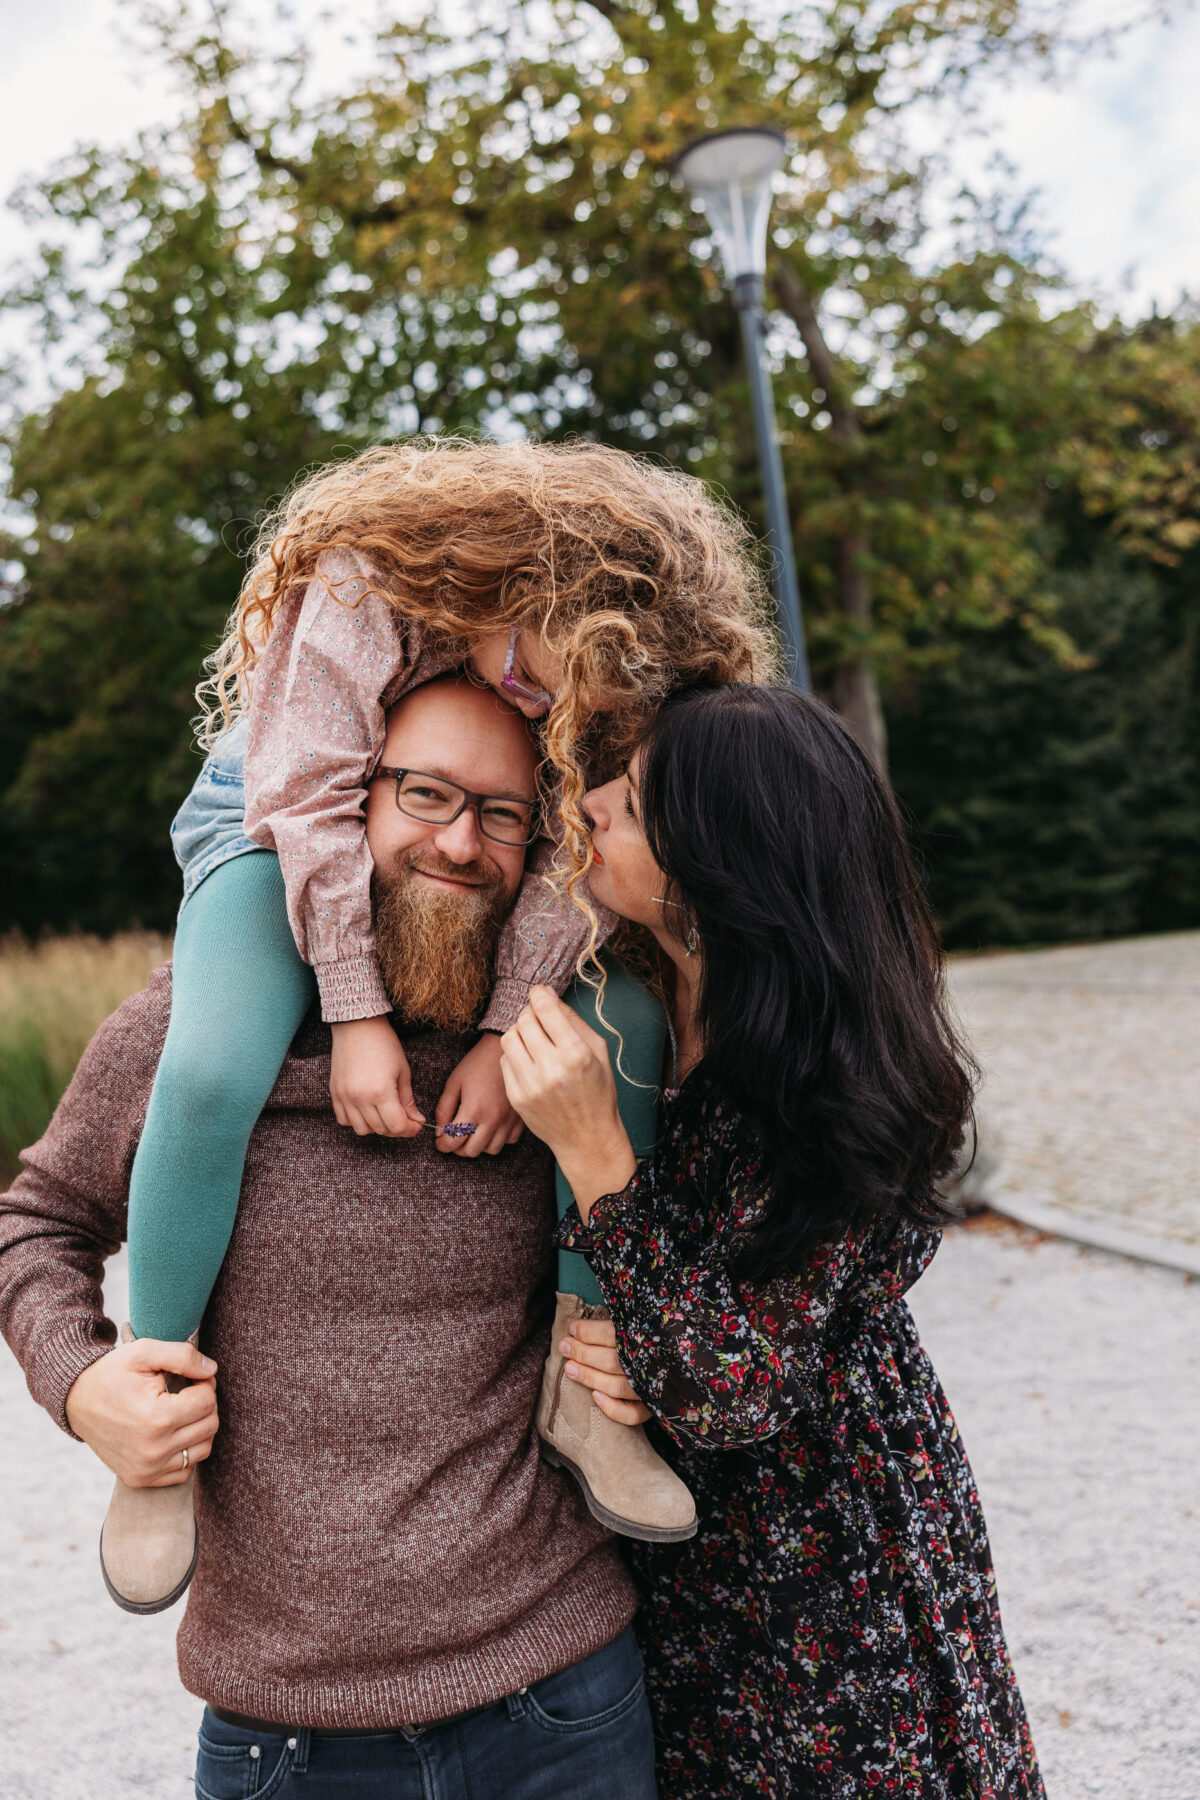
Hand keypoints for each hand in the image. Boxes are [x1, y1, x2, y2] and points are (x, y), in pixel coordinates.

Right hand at [65, 1338, 218, 1487]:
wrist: (76, 1401)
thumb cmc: (113, 1373)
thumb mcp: (144, 1352)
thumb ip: (183, 1356)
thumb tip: (212, 1370)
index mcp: (156, 1418)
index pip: (208, 1401)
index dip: (204, 1382)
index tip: (190, 1376)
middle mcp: (153, 1450)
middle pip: (209, 1425)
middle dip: (204, 1403)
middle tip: (187, 1390)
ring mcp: (146, 1469)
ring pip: (202, 1449)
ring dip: (199, 1427)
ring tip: (180, 1409)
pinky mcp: (140, 1479)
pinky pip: (184, 1470)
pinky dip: (185, 1450)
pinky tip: (171, 1431)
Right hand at [330, 1016, 423, 1137]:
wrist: (357, 1025)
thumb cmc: (384, 1044)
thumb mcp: (403, 1071)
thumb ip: (408, 1100)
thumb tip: (416, 1120)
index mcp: (381, 1092)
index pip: (396, 1126)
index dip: (410, 1130)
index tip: (416, 1125)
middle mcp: (360, 1098)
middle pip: (380, 1130)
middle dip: (396, 1129)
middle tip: (404, 1119)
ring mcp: (344, 1097)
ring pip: (361, 1129)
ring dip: (376, 1127)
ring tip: (385, 1114)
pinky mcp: (334, 1093)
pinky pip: (344, 1120)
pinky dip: (356, 1120)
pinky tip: (367, 1109)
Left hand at [435, 1032, 524, 1156]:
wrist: (502, 1050)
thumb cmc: (476, 1064)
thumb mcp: (453, 1083)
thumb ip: (444, 1109)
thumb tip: (439, 1132)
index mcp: (474, 1110)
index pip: (454, 1142)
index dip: (442, 1145)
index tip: (439, 1141)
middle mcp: (493, 1119)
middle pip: (472, 1151)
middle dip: (458, 1148)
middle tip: (454, 1137)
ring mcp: (508, 1120)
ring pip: (492, 1150)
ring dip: (479, 1145)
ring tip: (472, 1133)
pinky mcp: (519, 1118)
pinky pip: (509, 1141)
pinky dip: (498, 1138)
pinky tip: (491, 1127)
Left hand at [499, 987, 636, 1218]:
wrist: (587, 1137)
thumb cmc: (597, 1091)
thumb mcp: (598, 1051)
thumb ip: (573, 1020)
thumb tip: (548, 995)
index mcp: (576, 1053)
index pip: (545, 1009)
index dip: (539, 994)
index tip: (539, 992)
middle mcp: (551, 1068)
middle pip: (524, 1021)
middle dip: (530, 1013)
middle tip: (538, 1017)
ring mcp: (530, 1085)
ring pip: (509, 1038)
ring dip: (519, 1032)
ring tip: (532, 1038)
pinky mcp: (516, 1097)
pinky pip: (505, 1061)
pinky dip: (515, 1055)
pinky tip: (530, 1061)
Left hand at [560, 1316, 650, 1425]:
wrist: (686, 1366)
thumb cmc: (649, 1338)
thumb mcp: (637, 1323)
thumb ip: (616, 1323)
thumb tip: (581, 1322)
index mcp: (650, 1337)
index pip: (613, 1334)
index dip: (589, 1332)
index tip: (572, 1328)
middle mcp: (652, 1364)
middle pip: (611, 1361)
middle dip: (582, 1353)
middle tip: (564, 1346)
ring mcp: (652, 1388)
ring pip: (616, 1387)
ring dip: (588, 1377)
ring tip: (569, 1367)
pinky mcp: (652, 1407)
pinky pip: (631, 1415)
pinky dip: (611, 1408)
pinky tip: (594, 1397)